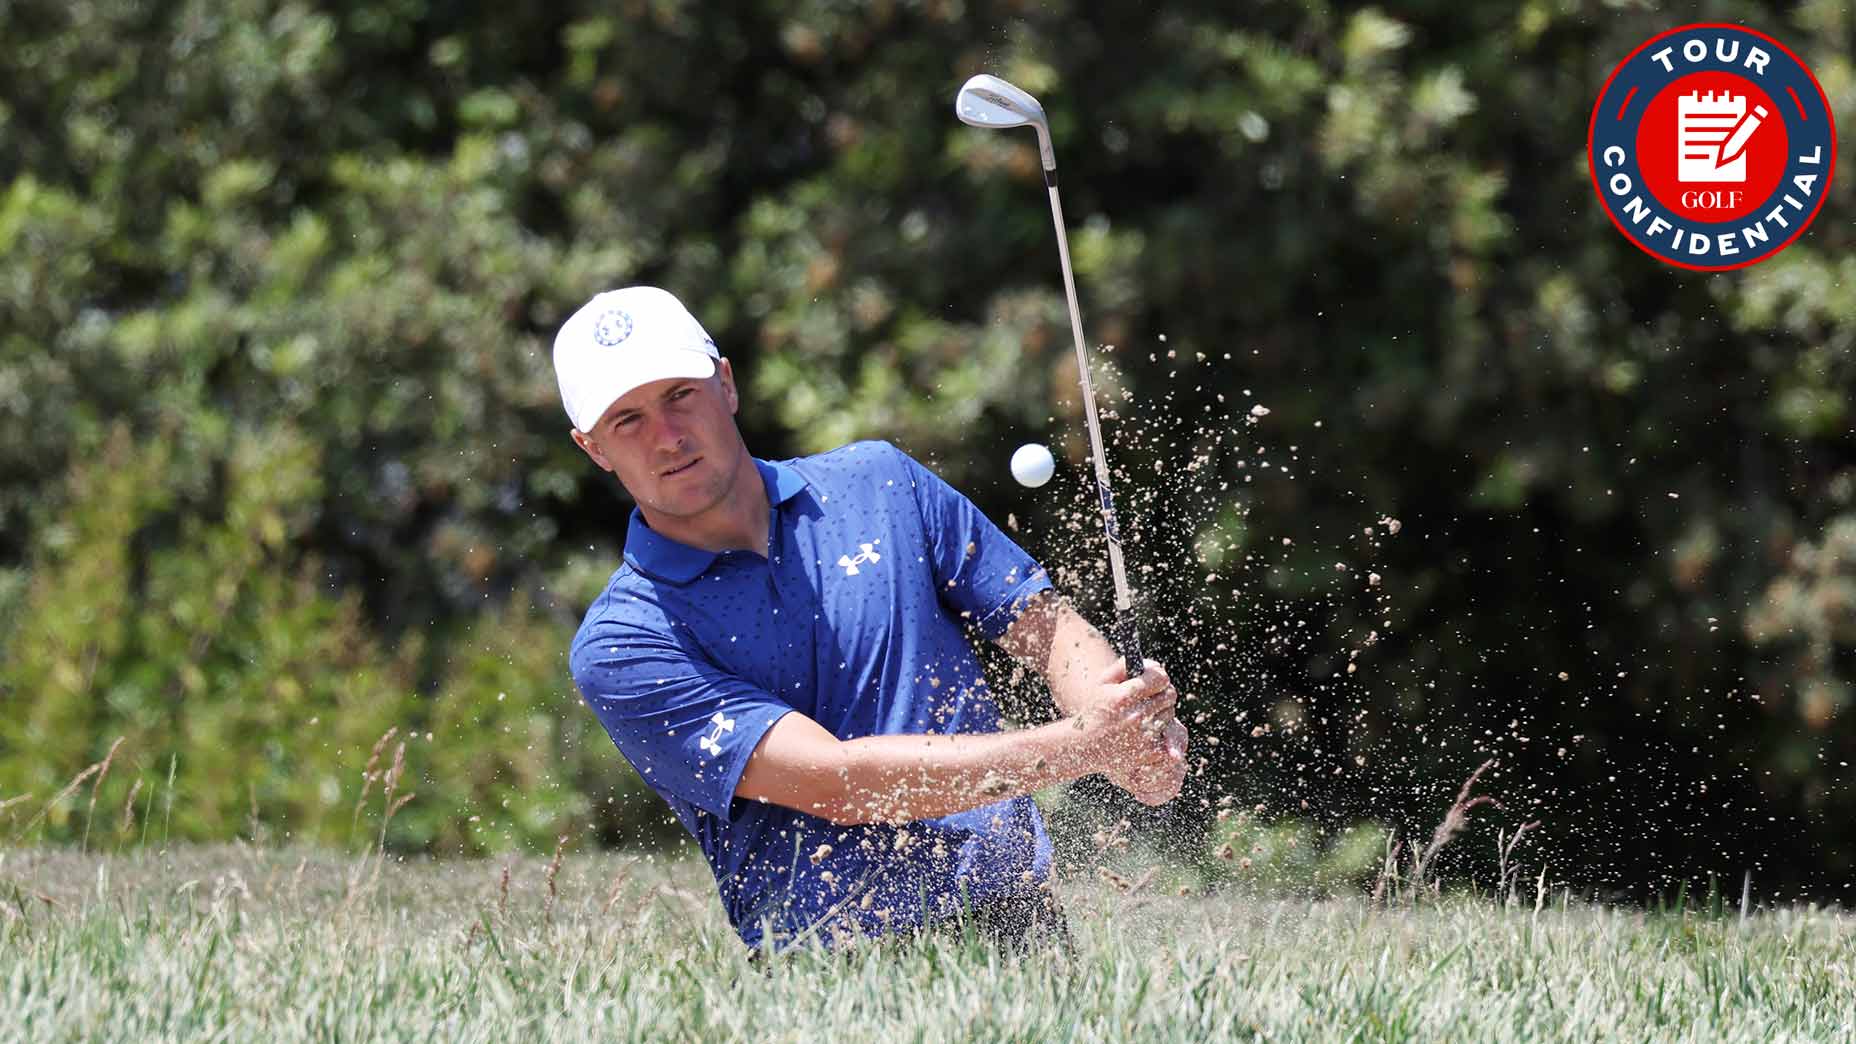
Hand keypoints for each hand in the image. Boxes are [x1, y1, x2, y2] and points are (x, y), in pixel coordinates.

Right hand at [1081, 659, 1186, 804]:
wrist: (1084, 747)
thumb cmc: (1096, 711)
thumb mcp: (1102, 685)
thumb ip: (1124, 666)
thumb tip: (1153, 664)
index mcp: (1123, 697)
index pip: (1160, 678)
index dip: (1159, 677)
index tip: (1156, 679)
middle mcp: (1135, 716)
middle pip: (1169, 695)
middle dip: (1162, 693)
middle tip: (1153, 696)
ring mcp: (1143, 737)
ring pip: (1170, 715)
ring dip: (1161, 713)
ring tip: (1145, 716)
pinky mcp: (1149, 752)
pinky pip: (1168, 735)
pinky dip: (1161, 734)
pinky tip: (1147, 732)